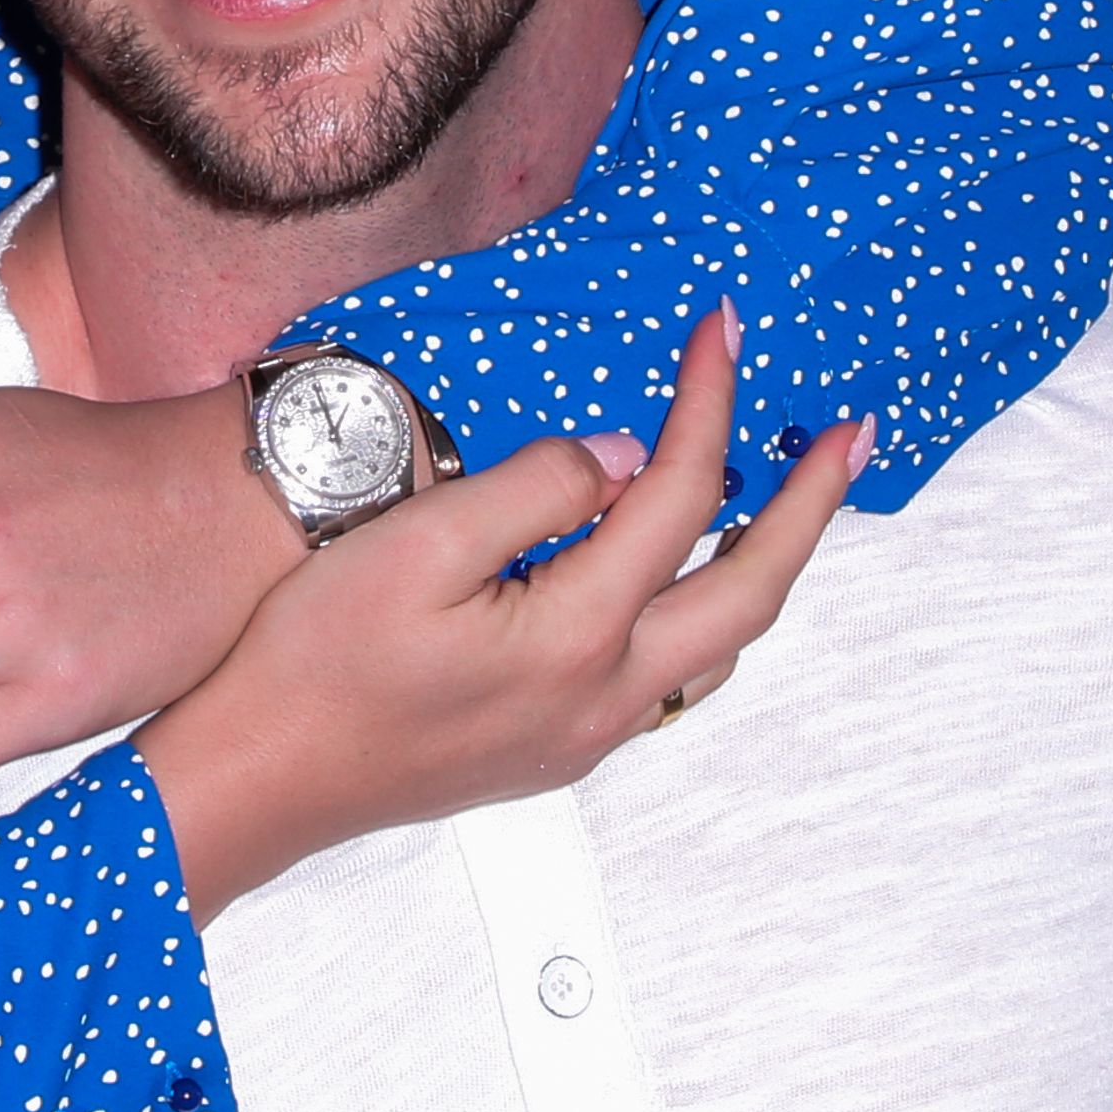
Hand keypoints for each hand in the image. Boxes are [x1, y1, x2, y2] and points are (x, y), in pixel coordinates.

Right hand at [138, 306, 862, 922]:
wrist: (259, 780)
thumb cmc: (315, 665)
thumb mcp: (415, 544)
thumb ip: (535, 488)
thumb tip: (623, 458)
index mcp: (578, 635)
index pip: (680, 495)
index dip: (710, 403)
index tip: (724, 331)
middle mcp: (607, 695)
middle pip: (753, 590)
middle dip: (813, 506)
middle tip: (853, 435)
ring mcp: (588, 731)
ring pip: (723, 647)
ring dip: (766, 567)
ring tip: (784, 503)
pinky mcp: (557, 746)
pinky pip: (673, 675)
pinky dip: (704, 611)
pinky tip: (680, 579)